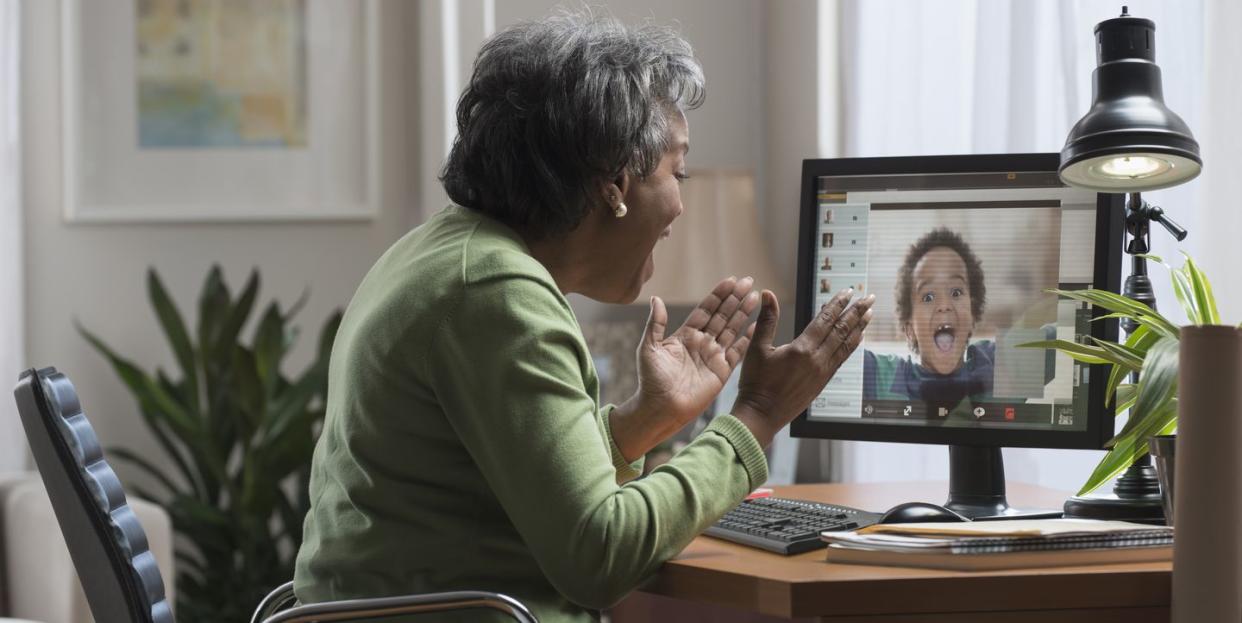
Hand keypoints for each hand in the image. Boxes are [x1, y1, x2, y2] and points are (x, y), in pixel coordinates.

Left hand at [610, 277, 759, 461]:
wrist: (661, 408)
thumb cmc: (651, 380)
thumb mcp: (649, 348)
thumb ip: (656, 323)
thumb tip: (656, 298)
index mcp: (685, 335)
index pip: (705, 310)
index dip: (718, 295)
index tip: (731, 280)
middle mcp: (702, 343)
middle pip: (723, 316)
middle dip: (735, 298)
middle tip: (749, 281)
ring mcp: (713, 356)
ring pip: (732, 329)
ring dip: (744, 313)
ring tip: (756, 296)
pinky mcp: (722, 371)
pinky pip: (738, 351)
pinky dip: (748, 339)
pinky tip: (757, 325)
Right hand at [731, 289, 874, 447]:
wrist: (762, 415)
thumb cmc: (756, 384)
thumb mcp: (757, 348)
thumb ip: (767, 319)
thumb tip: (768, 294)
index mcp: (801, 349)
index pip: (825, 320)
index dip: (838, 304)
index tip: (849, 292)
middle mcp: (817, 360)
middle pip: (841, 330)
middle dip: (857, 312)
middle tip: (870, 298)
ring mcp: (822, 372)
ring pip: (846, 345)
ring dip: (859, 327)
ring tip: (869, 314)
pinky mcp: (823, 382)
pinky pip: (842, 359)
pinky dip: (851, 346)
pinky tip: (857, 338)